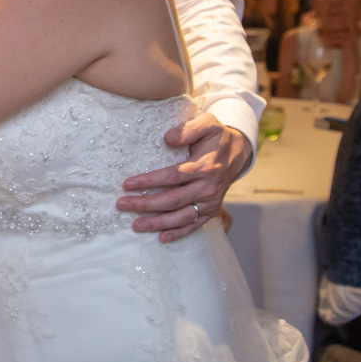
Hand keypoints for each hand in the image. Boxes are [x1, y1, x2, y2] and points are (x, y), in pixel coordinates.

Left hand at [117, 113, 252, 241]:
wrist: (238, 152)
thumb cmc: (217, 137)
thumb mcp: (207, 123)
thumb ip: (188, 129)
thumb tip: (167, 138)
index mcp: (205, 167)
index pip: (173, 177)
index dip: (149, 181)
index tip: (127, 184)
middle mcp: (208, 188)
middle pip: (172, 200)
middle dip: (145, 204)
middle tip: (122, 204)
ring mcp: (210, 202)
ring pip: (181, 217)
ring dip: (157, 223)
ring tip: (135, 225)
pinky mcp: (211, 211)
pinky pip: (194, 225)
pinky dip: (178, 233)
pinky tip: (161, 238)